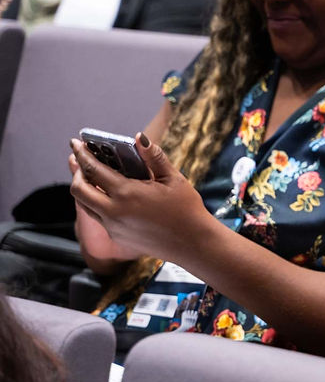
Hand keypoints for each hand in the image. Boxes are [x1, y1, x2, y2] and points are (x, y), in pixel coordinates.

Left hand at [69, 132, 210, 264]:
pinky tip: (110, 197)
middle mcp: (113, 211)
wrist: (192, 243)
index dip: (82, 154)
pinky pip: (99, 217)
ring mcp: (113, 227)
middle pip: (78, 190)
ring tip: (90, 177)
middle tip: (80, 160)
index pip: (93, 169)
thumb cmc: (186, 209)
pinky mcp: (117, 237)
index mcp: (127, 193)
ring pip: (84, 205)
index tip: (75, 143)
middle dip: (76, 172)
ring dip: (83, 189)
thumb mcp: (173, 178)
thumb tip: (139, 137)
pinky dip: (97, 203)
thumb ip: (154, 157)